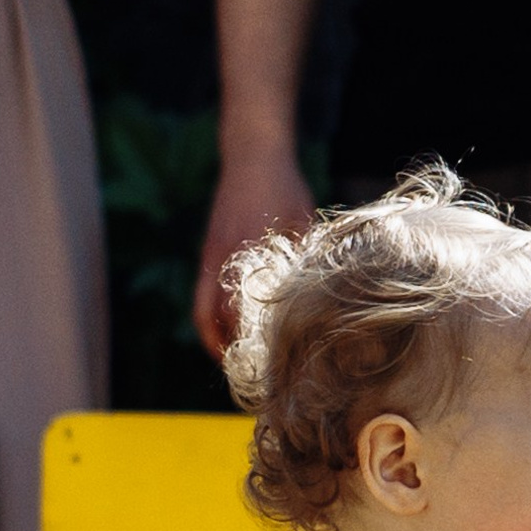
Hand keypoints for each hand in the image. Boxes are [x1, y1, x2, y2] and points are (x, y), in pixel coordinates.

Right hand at [192, 140, 316, 357]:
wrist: (252, 152)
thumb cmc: (285, 188)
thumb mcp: (304, 226)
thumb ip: (307, 263)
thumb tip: (326, 303)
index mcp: (241, 257)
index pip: (236, 315)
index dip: (248, 346)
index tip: (267, 369)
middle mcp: (218, 261)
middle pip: (210, 320)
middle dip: (226, 352)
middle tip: (251, 378)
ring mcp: (210, 257)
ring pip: (204, 310)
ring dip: (218, 337)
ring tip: (242, 362)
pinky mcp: (210, 252)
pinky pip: (205, 294)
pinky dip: (217, 316)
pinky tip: (238, 330)